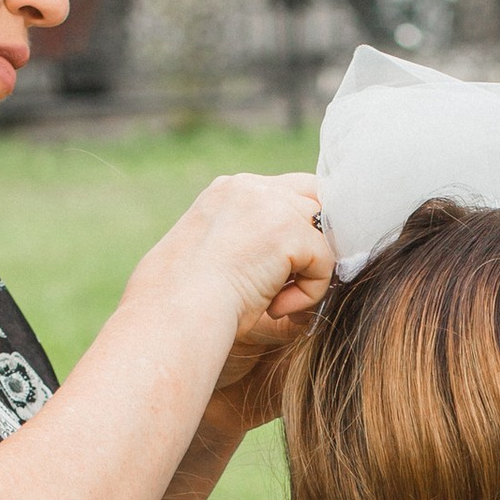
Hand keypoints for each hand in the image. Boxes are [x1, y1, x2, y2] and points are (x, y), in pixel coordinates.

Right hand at [136, 169, 334, 358]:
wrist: (176, 312)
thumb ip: (256, 241)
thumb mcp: (220, 256)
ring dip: (308, 273)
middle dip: (315, 242)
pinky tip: (275, 309)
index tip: (289, 267)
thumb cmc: (188, 302)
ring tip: (275, 303)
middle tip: (295, 284)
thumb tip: (303, 260)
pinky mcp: (287, 231)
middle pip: (315, 199)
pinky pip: (324, 261)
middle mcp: (250, 187)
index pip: (288, 190)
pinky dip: (309, 293)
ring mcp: (269, 203)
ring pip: (322, 233)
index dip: (300, 225)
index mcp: (229, 191)